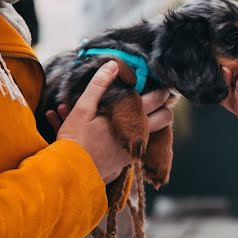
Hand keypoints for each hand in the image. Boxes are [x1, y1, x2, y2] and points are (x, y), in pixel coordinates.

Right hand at [51, 62, 174, 183]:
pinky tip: (134, 128)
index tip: (163, 84)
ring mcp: (136, 149)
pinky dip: (145, 134)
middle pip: (165, 118)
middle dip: (165, 106)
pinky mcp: (129, 160)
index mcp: (131, 118)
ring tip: (148, 110)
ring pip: (157, 132)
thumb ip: (98, 85)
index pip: (157, 100)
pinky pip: (144, 144)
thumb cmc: (76, 140)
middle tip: (161, 97)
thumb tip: (113, 64)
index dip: (162, 90)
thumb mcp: (82, 108)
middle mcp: (139, 134)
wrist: (72, 173)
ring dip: (156, 121)